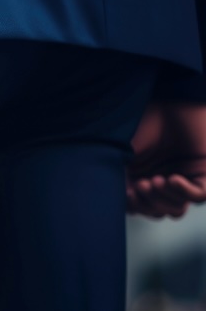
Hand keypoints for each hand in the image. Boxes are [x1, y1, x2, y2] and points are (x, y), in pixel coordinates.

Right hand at [127, 101, 205, 218]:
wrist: (170, 99)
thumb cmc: (142, 120)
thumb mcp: (120, 152)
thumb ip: (116, 178)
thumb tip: (114, 202)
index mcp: (142, 176)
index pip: (138, 207)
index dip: (132, 207)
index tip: (126, 194)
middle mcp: (163, 179)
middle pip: (156, 211)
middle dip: (147, 204)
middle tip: (140, 185)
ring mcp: (185, 178)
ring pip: (176, 210)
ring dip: (163, 199)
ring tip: (155, 180)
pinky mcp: (205, 172)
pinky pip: (198, 196)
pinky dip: (183, 192)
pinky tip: (172, 179)